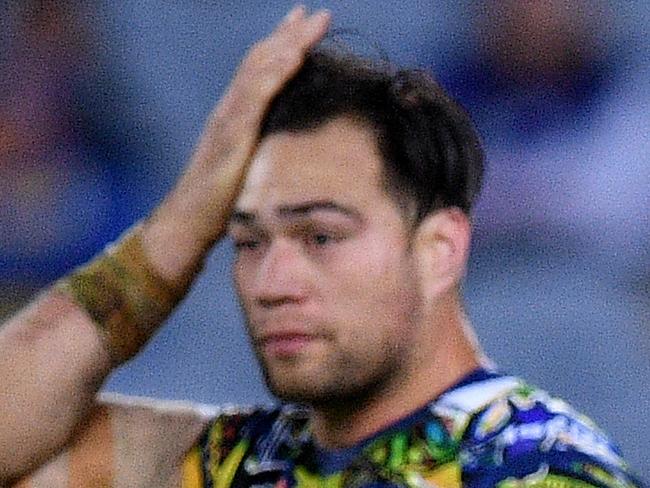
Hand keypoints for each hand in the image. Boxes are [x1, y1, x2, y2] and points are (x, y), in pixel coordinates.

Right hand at [143, 6, 330, 283]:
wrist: (188, 223)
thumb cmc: (218, 204)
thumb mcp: (246, 170)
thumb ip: (262, 151)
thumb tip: (287, 150)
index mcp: (236, 117)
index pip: (261, 71)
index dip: (282, 44)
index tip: (304, 23)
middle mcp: (229, 110)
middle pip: (262, 61)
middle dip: (291, 34)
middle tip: (318, 13)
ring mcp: (227, 120)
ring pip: (258, 70)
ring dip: (287, 44)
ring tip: (311, 22)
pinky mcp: (230, 137)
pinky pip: (254, 97)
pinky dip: (275, 73)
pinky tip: (294, 55)